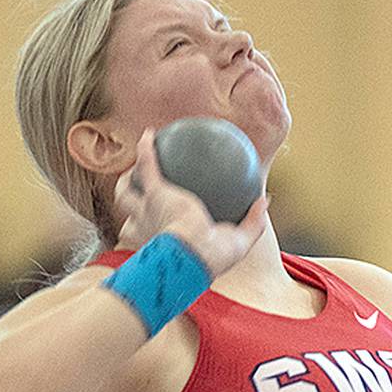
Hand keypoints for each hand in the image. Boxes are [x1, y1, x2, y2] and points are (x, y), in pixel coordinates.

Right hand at [113, 128, 269, 280]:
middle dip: (131, 205)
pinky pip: (147, 165)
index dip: (153, 230)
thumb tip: (266, 199)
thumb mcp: (240, 242)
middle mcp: (149, 227)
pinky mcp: (154, 193)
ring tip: (133, 169)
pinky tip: (150, 134)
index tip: (164, 223)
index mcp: (165, 243)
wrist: (191, 255)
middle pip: (132, 216)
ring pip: (125, 194)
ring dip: (127, 181)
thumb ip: (253, 221)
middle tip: (139, 196)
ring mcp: (147, 209)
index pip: (156, 236)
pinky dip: (146, 149)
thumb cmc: (212, 257)